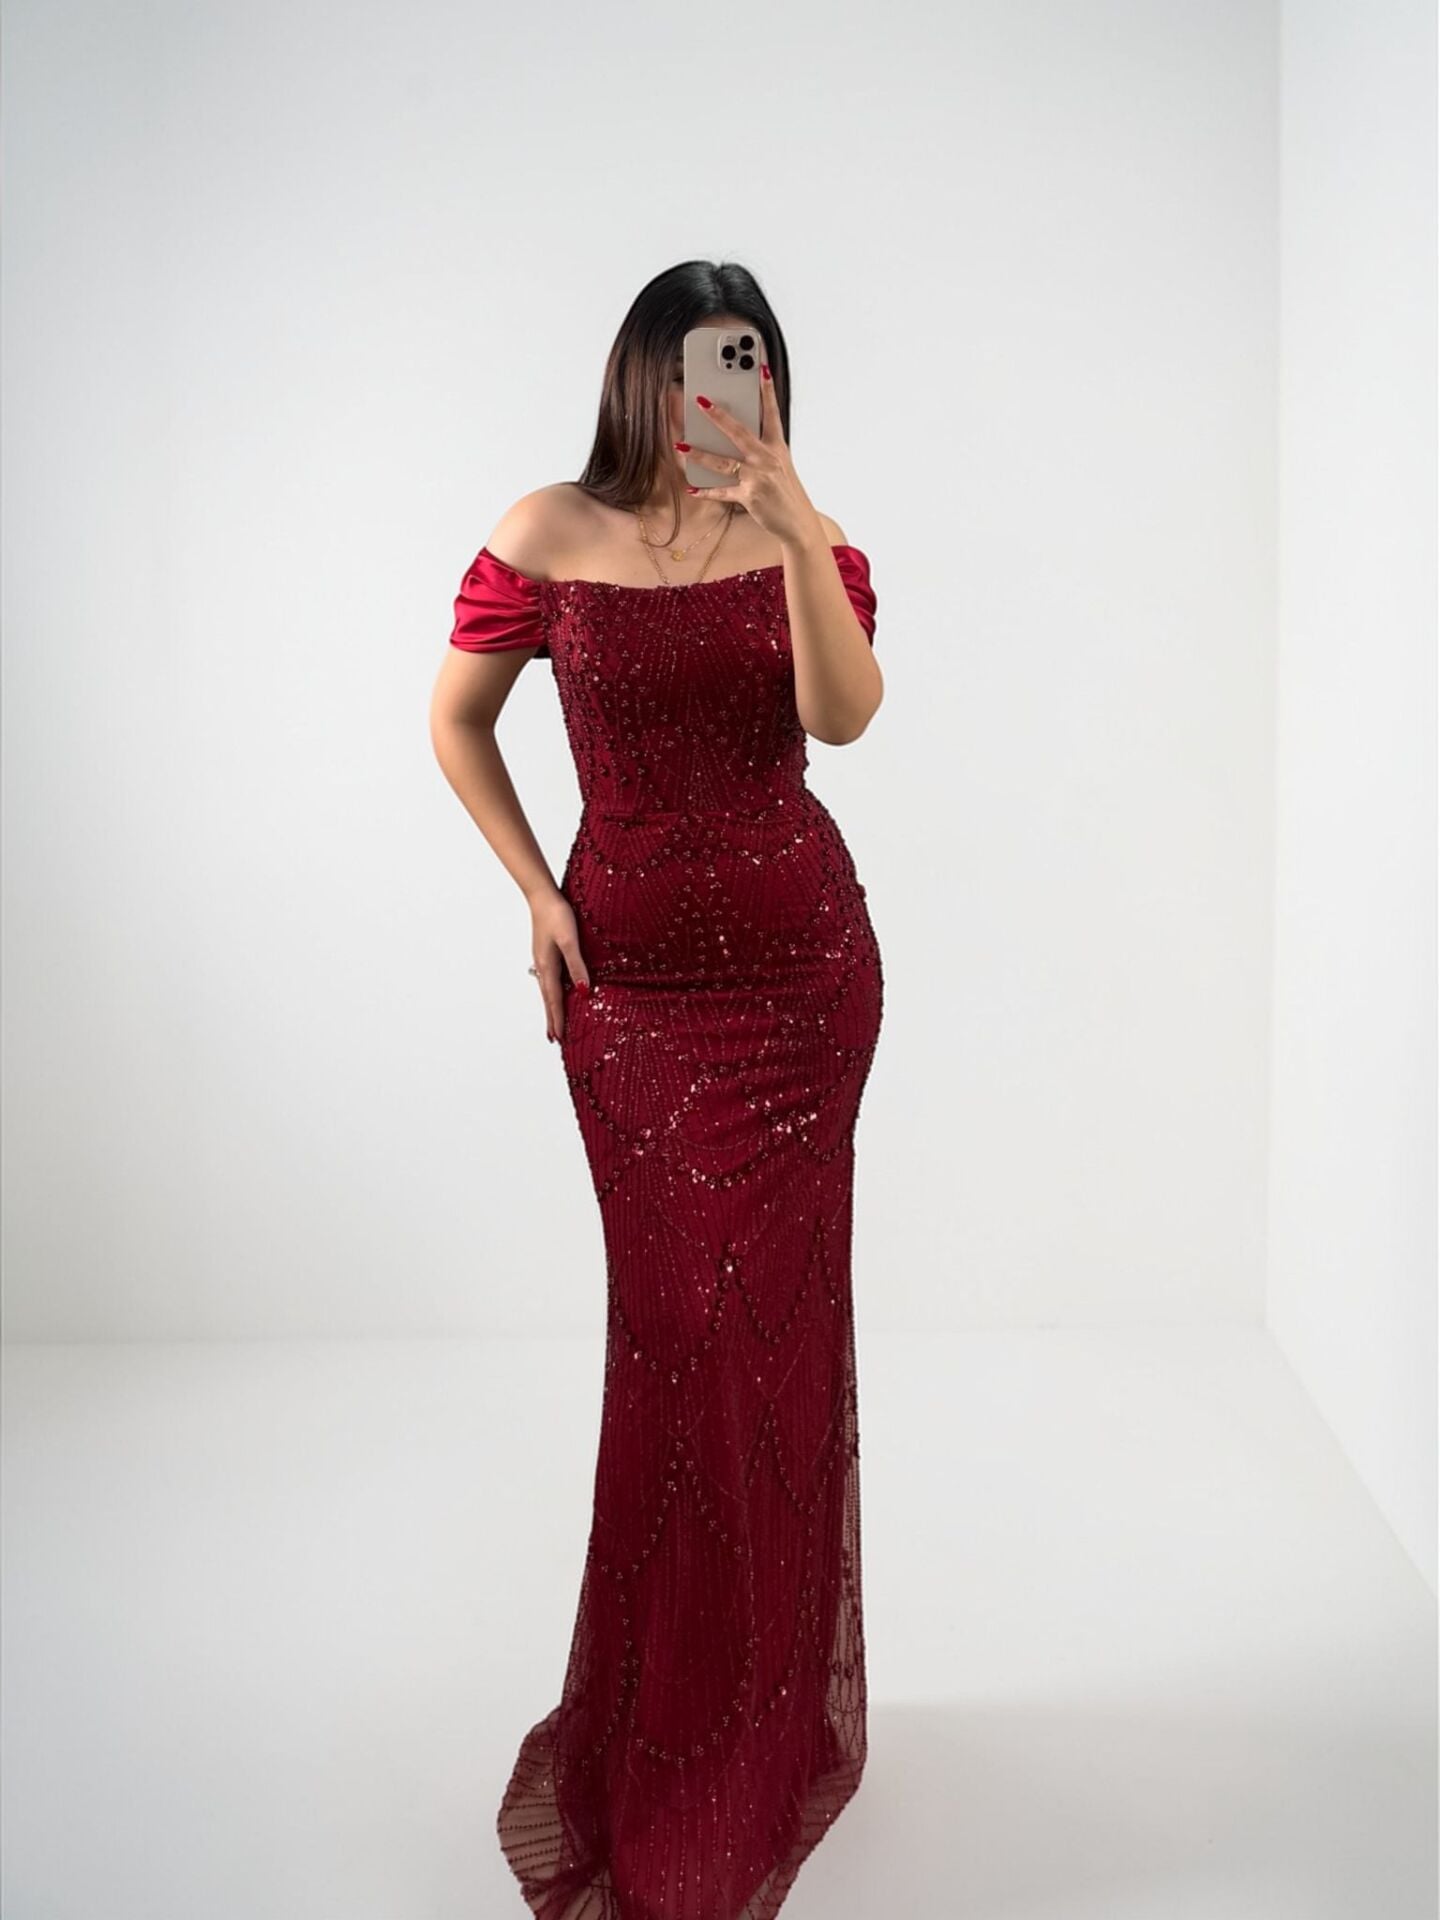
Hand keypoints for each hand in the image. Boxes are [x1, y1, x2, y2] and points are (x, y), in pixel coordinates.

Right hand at [530, 889, 589, 1042]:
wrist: (542, 896)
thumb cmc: (557, 914)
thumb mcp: (570, 940)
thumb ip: (577, 966)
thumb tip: (583, 991)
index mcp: (548, 966)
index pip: (554, 1000)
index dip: (558, 1019)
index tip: (559, 1038)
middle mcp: (543, 966)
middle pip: (548, 999)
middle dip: (552, 1019)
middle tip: (554, 1039)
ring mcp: (542, 959)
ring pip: (547, 990)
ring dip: (551, 1007)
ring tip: (553, 1021)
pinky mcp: (545, 951)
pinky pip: (549, 979)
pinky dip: (552, 992)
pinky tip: (555, 991)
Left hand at [679, 355, 821, 547]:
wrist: (798, 522)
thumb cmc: (785, 491)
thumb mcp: (780, 464)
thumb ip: (761, 448)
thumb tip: (736, 435)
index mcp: (777, 447)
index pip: (772, 412)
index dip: (767, 389)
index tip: (760, 366)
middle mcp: (768, 459)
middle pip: (739, 432)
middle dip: (719, 416)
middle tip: (700, 400)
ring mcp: (758, 478)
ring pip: (724, 462)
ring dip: (700, 454)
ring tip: (681, 446)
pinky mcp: (750, 497)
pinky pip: (722, 492)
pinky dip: (706, 491)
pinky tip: (691, 488)